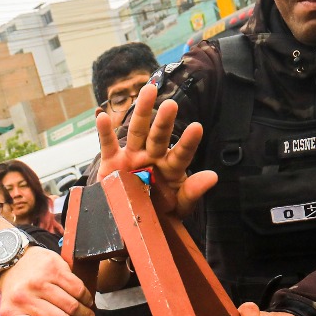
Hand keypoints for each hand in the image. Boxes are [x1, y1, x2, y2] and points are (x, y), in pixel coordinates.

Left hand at [0, 245, 92, 315]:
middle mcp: (23, 297)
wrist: (14, 262)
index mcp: (11, 314)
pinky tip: (85, 302)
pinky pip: (77, 288)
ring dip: (85, 315)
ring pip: (72, 306)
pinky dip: (86, 298)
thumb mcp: (16, 315)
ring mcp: (39, 281)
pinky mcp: (53, 268)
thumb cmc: (18, 294)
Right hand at [94, 83, 217, 220]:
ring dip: (142, 111)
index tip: (197, 128)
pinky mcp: (112, 162)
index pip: (181, 154)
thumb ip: (192, 192)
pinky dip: (104, 131)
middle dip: (164, 121)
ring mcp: (132, 157)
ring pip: (137, 131)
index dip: (188, 142)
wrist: (128, 226)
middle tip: (171, 104)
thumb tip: (213, 176)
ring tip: (149, 90)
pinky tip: (102, 115)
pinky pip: (107, 145)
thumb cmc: (158, 216)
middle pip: (159, 136)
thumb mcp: (178, 208)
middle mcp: (152, 158)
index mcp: (170, 169)